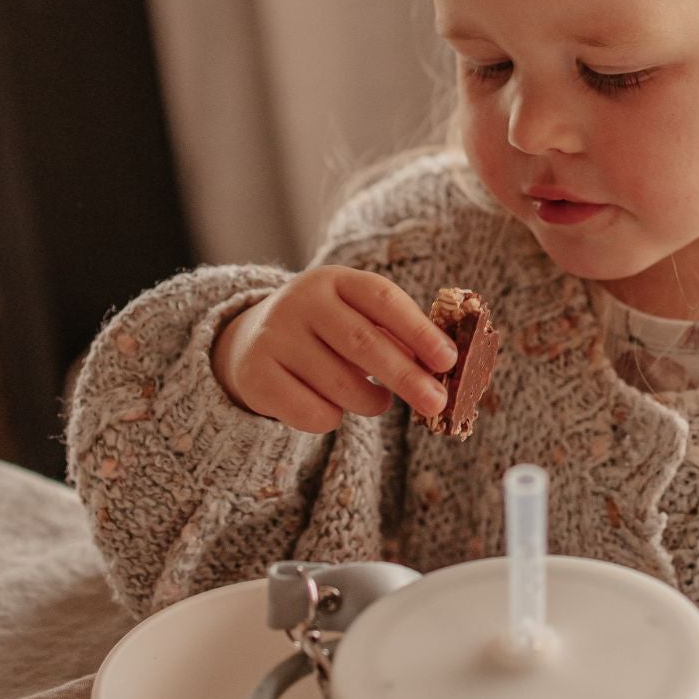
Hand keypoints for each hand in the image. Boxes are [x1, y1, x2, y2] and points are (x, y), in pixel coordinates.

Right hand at [210, 266, 457, 432]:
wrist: (250, 342)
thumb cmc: (326, 332)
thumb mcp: (356, 316)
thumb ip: (396, 333)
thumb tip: (445, 365)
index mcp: (335, 280)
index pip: (383, 299)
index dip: (419, 330)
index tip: (448, 360)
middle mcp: (300, 302)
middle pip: (363, 343)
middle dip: (407, 377)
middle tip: (437, 403)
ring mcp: (274, 338)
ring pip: (341, 385)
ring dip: (371, 401)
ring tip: (378, 400)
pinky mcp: (256, 376)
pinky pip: (312, 412)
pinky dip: (334, 419)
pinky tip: (332, 406)